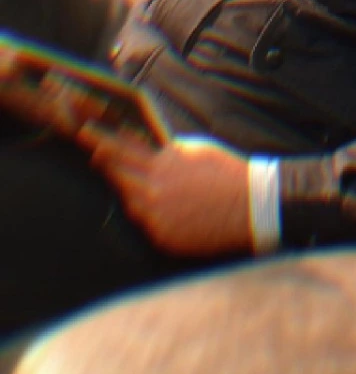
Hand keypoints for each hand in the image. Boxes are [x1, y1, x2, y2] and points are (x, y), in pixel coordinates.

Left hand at [79, 128, 251, 256]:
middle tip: (96, 157)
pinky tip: (157, 208)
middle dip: (107, 165)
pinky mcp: (164, 238)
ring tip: (133, 182)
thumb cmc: (226, 172)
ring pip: (130, 203)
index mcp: (161, 164)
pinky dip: (148, 214)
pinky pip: (146, 224)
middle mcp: (153, 191)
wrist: (249, 206)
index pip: (122, 150)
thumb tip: (148, 148)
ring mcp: (156, 217)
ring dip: (129, 191)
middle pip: (119, 177)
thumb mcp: (194, 149)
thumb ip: (166, 150)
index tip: (87, 135)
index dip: (102, 142)